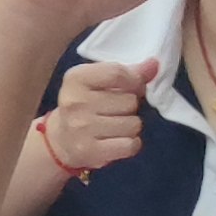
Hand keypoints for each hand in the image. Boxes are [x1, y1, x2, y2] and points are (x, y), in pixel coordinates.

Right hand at [35, 60, 152, 183]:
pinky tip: (119, 141)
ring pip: (133, 124)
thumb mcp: (98, 83)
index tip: (135, 87)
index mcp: (75, 78)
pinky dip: (131, 144)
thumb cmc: (84, 105)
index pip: (117, 73)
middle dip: (130, 106)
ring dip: (131, 126)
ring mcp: (82, 128)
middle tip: (115, 110)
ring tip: (116, 126)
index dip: (135, 81)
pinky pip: (130, 145)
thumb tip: (154, 64)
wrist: (60, 140)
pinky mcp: (90, 151)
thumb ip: (126, 73)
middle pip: (130, 101)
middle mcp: (76, 102)